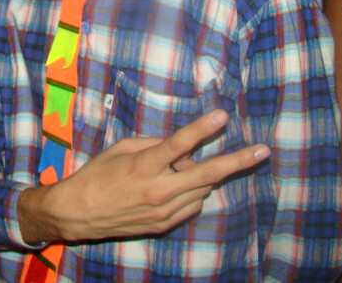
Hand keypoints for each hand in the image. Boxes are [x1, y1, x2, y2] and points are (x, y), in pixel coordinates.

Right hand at [18, 110, 270, 243]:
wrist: (79, 214)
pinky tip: (172, 187)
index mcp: (144, 167)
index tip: (222, 116)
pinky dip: (190, 192)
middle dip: (237, 161)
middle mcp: (158, 190)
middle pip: (207, 174)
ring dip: (199, 175)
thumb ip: (154, 145)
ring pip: (201, 189)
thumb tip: (180, 149)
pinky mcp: (165, 224)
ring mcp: (164, 211)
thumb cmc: (97, 174)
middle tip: (262, 151)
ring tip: (176, 169)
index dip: (202, 129)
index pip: (179, 145)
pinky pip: (191, 204)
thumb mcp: (121, 150)